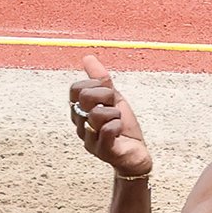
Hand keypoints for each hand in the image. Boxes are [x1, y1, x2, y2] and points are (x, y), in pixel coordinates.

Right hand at [68, 54, 151, 177]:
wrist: (136, 154)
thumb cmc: (122, 128)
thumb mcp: (114, 99)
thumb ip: (100, 80)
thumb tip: (87, 58)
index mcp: (80, 112)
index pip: (76, 89)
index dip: (95, 86)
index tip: (108, 95)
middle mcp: (80, 125)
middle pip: (86, 98)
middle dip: (107, 98)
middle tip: (114, 109)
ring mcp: (89, 139)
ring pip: (97, 114)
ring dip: (115, 115)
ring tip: (118, 123)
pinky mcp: (103, 151)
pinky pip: (107, 130)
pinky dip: (118, 126)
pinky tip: (120, 131)